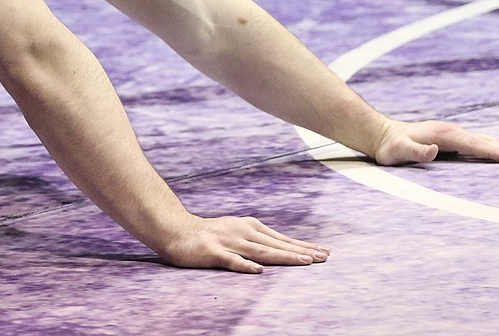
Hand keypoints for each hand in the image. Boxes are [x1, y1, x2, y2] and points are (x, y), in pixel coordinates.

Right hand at [154, 213, 329, 273]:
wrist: (175, 230)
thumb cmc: (207, 235)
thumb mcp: (235, 232)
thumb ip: (255, 241)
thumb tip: (280, 251)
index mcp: (248, 227)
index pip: (281, 239)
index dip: (302, 245)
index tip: (323, 252)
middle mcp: (241, 232)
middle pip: (276, 245)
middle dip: (301, 251)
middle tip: (324, 257)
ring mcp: (228, 241)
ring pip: (260, 251)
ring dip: (283, 256)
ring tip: (304, 262)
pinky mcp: (212, 252)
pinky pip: (231, 260)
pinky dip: (245, 265)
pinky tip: (258, 271)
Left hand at [371, 118, 498, 165]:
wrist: (381, 135)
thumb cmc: (390, 147)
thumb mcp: (398, 151)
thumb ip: (415, 151)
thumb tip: (434, 150)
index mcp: (443, 134)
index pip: (472, 144)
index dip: (491, 152)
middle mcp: (450, 131)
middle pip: (483, 140)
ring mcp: (451, 133)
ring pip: (482, 140)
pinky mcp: (450, 138)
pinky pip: (476, 142)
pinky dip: (492, 145)